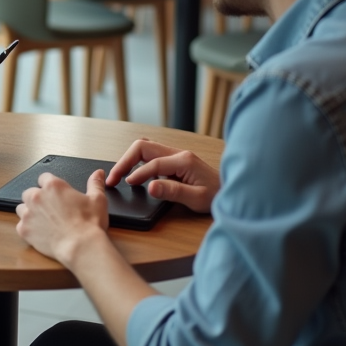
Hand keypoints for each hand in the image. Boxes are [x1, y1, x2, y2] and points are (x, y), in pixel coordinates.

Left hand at [16, 170, 109, 265]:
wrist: (81, 246)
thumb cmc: (89, 223)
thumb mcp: (97, 199)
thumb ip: (95, 183)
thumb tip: (98, 173)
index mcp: (53, 186)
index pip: (44, 178)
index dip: (49, 185)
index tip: (54, 192)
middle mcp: (37, 197)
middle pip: (29, 192)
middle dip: (37, 198)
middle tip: (50, 208)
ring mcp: (28, 214)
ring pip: (21, 208)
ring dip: (29, 211)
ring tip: (42, 220)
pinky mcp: (24, 230)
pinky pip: (20, 225)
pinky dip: (28, 228)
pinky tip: (39, 232)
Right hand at [105, 138, 219, 212]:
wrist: (232, 192)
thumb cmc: (217, 197)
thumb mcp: (196, 199)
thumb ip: (172, 191)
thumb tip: (150, 186)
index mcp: (183, 160)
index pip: (152, 164)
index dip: (136, 174)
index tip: (124, 184)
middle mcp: (179, 153)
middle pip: (143, 146)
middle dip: (125, 160)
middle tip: (113, 177)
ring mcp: (177, 155)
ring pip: (146, 148)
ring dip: (130, 159)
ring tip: (119, 174)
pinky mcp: (176, 160)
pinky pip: (151, 155)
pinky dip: (138, 162)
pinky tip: (135, 175)